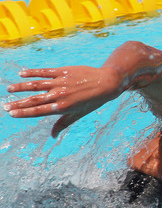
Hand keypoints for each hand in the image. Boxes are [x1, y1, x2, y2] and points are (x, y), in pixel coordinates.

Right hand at [4, 66, 121, 137]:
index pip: (39, 111)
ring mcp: (61, 82)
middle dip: (18, 103)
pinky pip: (45, 72)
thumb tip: (52, 136)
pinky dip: (33, 72)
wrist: (106, 83)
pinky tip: (21, 74)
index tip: (12, 114)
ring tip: (10, 89)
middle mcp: (60, 95)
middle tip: (5, 106)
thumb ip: (63, 123)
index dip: (24, 113)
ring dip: (21, 87)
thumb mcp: (79, 114)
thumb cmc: (93, 101)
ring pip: (36, 85)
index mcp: (63, 107)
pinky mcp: (63, 71)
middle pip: (34, 100)